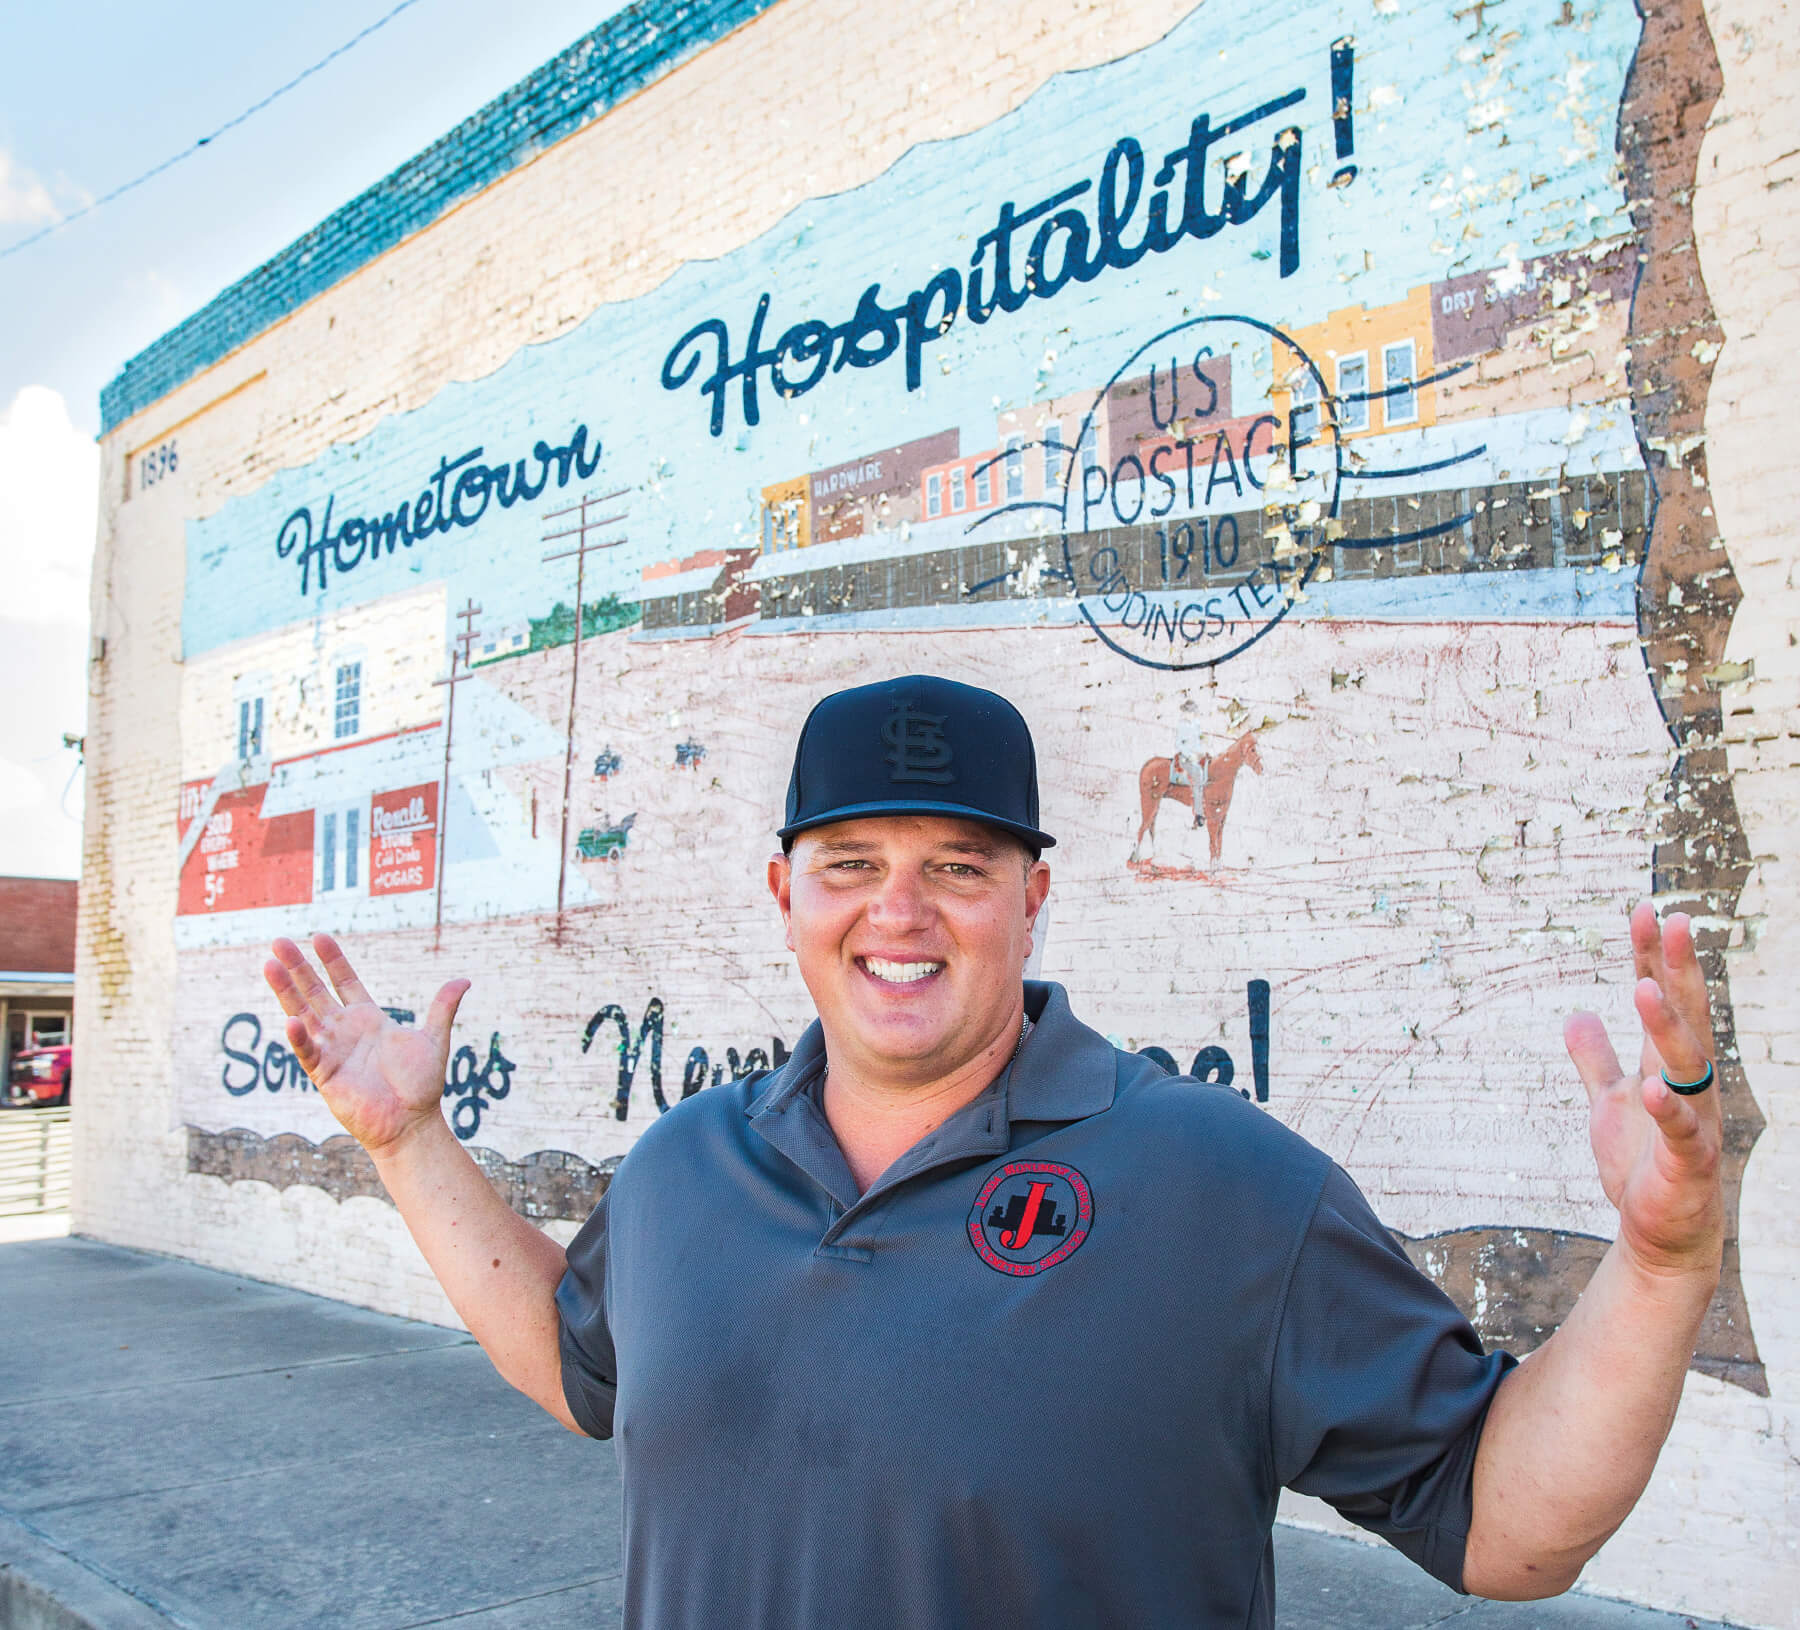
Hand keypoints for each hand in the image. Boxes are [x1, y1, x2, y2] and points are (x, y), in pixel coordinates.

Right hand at [263, 933, 468, 1158]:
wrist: (411, 1123)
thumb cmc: (421, 1085)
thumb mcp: (434, 1039)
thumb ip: (443, 1008)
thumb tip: (464, 980)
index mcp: (369, 1019)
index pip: (345, 982)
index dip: (332, 961)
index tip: (318, 936)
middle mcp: (345, 1031)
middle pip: (316, 992)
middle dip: (298, 968)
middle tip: (279, 942)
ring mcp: (332, 1050)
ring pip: (303, 1015)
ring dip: (286, 992)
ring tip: (270, 966)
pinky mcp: (325, 1074)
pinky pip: (308, 1052)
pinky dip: (300, 1037)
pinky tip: (291, 1019)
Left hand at [1564, 903, 1723, 1277]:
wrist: (1661, 1233)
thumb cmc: (1641, 1163)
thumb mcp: (1608, 1101)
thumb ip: (1595, 1059)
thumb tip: (1576, 1015)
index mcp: (1667, 1065)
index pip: (1664, 1000)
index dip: (1652, 957)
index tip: (1645, 911)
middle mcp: (1689, 1085)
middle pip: (1686, 1017)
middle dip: (1676, 970)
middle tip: (1670, 921)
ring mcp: (1693, 1121)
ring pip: (1688, 1066)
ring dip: (1667, 1026)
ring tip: (1644, 988)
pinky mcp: (1687, 1163)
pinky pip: (1682, 1131)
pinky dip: (1667, 1109)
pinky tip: (1651, 1087)